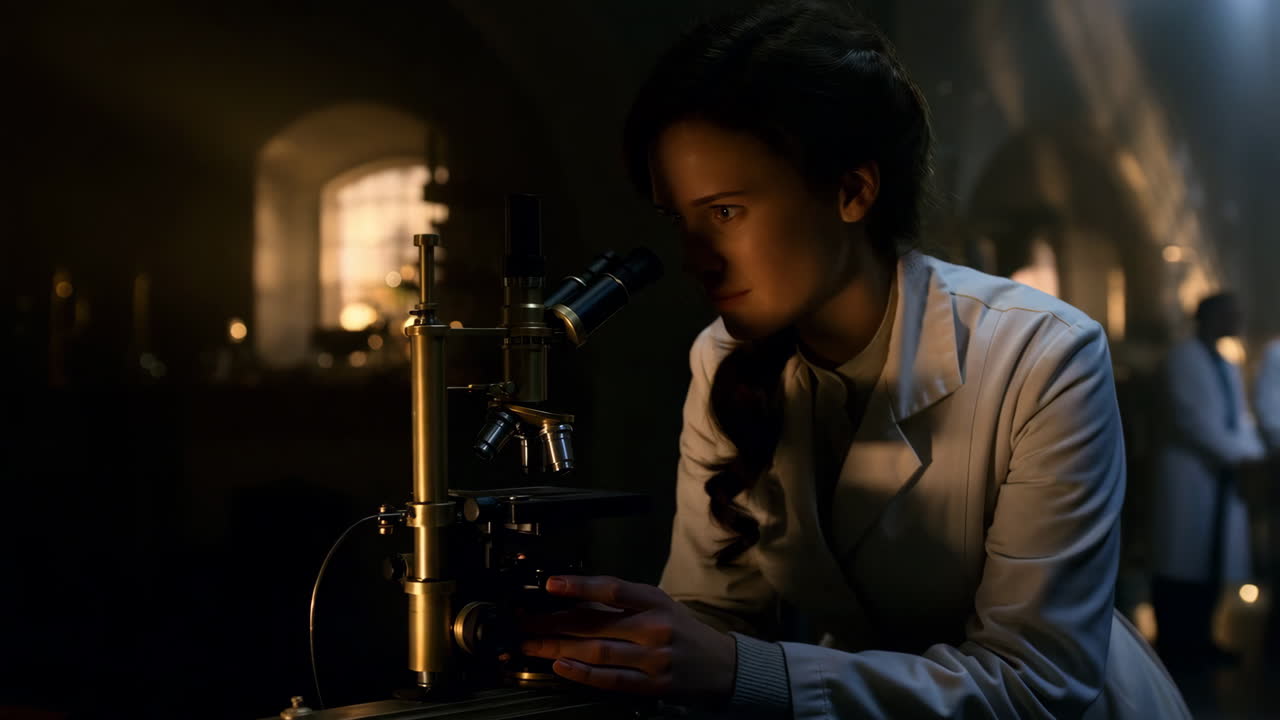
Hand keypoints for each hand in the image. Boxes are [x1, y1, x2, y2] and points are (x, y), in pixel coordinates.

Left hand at [520, 575, 735, 702]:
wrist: (721, 666)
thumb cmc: (684, 630)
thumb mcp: (660, 604)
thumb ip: (624, 602)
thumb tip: (576, 600)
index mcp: (655, 601)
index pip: (612, 590)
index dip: (579, 586)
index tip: (551, 585)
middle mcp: (655, 628)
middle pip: (595, 624)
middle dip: (554, 623)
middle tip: (526, 622)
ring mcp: (653, 659)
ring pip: (597, 652)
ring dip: (559, 648)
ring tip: (533, 644)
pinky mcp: (652, 685)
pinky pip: (610, 680)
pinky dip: (583, 673)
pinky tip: (561, 665)